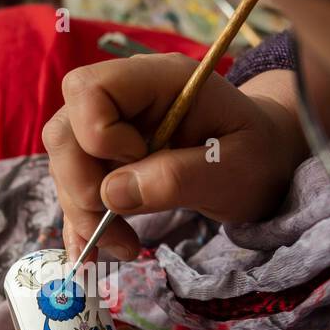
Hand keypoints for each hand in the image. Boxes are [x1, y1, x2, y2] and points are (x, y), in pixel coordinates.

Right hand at [42, 54, 303, 260]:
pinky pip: (75, 185)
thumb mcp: (235, 170)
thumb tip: (111, 195)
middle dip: (79, 184)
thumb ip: (178, 178)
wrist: (265, 162)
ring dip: (83, 211)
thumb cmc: (258, 156)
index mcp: (159, 80)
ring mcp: (114, 128)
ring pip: (65, 163)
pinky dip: (80, 222)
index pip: (90, 90)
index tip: (138, 164)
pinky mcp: (109, 160)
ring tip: (126, 245)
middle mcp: (127, 98)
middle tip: (116, 224)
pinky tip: (96, 249)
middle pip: (64, 129)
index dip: (98, 136)